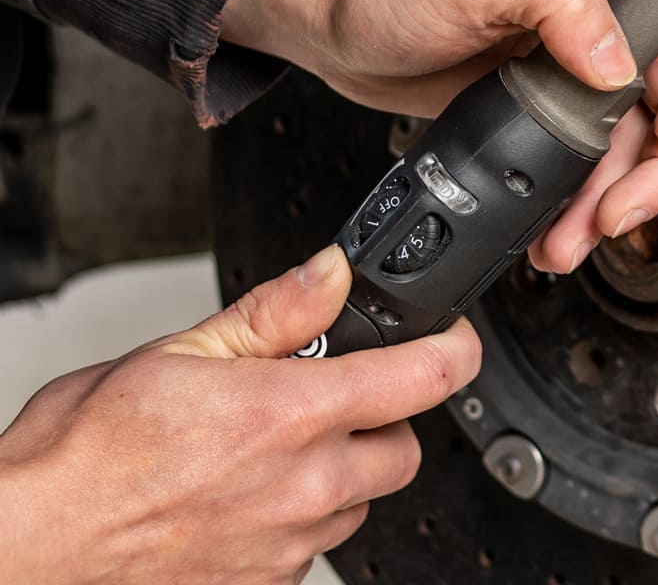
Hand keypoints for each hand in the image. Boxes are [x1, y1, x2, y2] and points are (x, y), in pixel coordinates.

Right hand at [0, 247, 478, 584]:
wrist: (27, 547)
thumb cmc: (85, 453)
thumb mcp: (181, 349)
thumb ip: (276, 310)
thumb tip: (333, 271)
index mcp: (288, 415)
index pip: (424, 379)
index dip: (453, 349)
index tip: (453, 338)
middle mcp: (300, 487)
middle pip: (404, 450)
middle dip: (384, 418)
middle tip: (334, 395)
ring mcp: (283, 546)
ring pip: (359, 502)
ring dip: (338, 473)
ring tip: (271, 448)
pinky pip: (312, 548)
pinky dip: (296, 520)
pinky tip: (246, 495)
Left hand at [222, 0, 657, 272]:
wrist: (331, 17)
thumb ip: (560, 0)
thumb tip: (616, 62)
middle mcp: (611, 13)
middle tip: (619, 210)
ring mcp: (582, 64)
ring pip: (641, 144)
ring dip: (620, 199)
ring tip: (578, 236)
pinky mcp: (550, 106)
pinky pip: (593, 163)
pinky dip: (584, 204)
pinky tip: (558, 228)